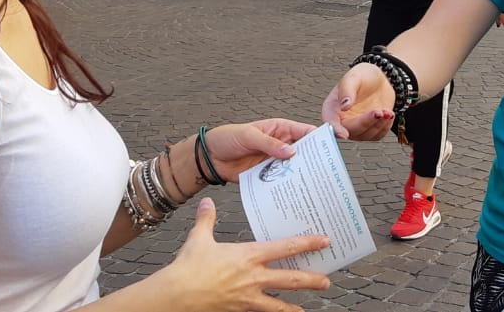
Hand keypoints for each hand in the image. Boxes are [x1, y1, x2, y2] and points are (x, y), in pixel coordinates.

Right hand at [153, 197, 330, 311]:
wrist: (177, 295)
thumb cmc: (188, 267)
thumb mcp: (199, 239)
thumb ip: (207, 220)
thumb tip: (206, 202)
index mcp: (248, 255)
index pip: (286, 248)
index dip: (307, 244)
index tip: (324, 241)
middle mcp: (254, 277)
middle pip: (291, 279)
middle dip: (311, 280)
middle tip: (326, 280)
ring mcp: (248, 297)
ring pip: (279, 305)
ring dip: (293, 307)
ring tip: (304, 310)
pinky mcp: (239, 311)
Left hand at [202, 120, 318, 182]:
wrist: (209, 158)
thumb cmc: (228, 138)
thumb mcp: (248, 136)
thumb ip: (269, 143)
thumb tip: (291, 151)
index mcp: (280, 129)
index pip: (306, 131)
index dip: (320, 137)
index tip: (334, 143)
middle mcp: (281, 145)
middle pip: (305, 152)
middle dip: (316, 160)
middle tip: (328, 170)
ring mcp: (275, 162)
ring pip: (295, 168)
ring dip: (303, 175)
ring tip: (316, 185)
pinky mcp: (268, 176)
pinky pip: (282, 181)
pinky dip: (289, 186)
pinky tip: (297, 193)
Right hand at [320, 63, 395, 140]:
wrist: (380, 80)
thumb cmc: (364, 76)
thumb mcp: (354, 76)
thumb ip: (347, 89)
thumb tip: (344, 105)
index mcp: (333, 108)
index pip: (330, 122)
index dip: (336, 130)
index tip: (344, 134)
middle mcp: (343, 121)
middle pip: (351, 130)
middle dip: (366, 122)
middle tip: (378, 112)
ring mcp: (357, 127)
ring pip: (365, 135)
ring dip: (378, 124)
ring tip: (386, 110)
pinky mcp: (370, 130)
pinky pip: (377, 135)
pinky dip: (384, 126)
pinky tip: (388, 114)